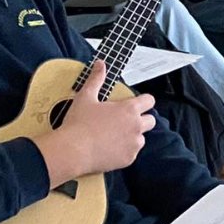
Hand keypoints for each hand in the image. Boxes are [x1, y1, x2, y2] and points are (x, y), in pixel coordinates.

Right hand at [32, 60, 154, 184]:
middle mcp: (136, 126)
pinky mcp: (129, 159)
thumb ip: (96, 79)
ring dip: (132, 137)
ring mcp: (134, 143)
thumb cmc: (78, 123)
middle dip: (141, 120)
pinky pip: (132, 153)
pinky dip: (124, 151)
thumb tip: (100, 64)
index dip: (144, 101)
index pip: (149, 101)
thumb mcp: (86, 97)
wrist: (73, 150)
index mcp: (129, 109)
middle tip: (123, 122)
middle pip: (150, 120)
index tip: (136, 104)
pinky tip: (109, 149)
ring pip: (141, 138)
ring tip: (113, 137)